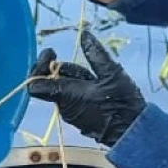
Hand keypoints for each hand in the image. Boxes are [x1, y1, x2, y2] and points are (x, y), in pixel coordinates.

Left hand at [28, 30, 146, 146]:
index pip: (35, 85)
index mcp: (67, 95)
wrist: (132, 133)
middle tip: (85, 67)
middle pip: (53, 82)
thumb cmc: (122, 104)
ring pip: (65, 90)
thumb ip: (96, 54)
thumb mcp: (112, 73)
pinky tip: (100, 88)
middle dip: (66, 70)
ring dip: (76, 79)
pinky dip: (82, 89)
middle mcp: (65, 107)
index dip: (38, 66)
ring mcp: (72, 115)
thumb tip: (85, 35)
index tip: (52, 53)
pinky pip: (74, 100)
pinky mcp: (81, 119)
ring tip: (98, 78)